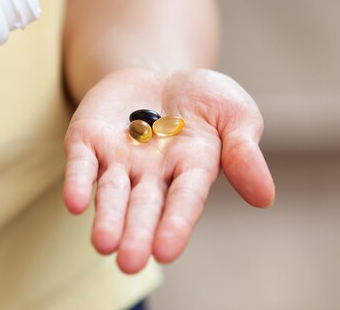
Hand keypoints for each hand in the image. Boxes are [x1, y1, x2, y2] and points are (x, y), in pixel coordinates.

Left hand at [63, 68, 274, 273]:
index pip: (184, 199)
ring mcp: (118, 158)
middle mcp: (152, 173)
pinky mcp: (89, 139)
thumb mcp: (234, 113)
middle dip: (136, 232)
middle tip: (129, 262)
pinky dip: (77, 181)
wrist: (160, 76)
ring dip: (106, 217)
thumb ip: (243, 151)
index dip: (175, 224)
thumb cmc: (204, 99)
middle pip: (143, 205)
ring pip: (110, 192)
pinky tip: (75, 203)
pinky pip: (81, 163)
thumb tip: (264, 197)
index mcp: (192, 169)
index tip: (166, 251)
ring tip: (103, 244)